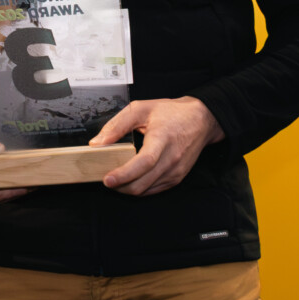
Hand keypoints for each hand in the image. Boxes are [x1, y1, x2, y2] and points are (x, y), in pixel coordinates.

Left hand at [89, 97, 224, 196]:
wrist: (201, 120)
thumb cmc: (171, 112)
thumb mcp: (141, 109)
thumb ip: (117, 125)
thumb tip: (97, 143)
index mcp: (162, 139)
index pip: (144, 162)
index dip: (124, 174)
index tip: (107, 179)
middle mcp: (172, 158)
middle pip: (142, 183)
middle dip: (120, 186)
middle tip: (106, 179)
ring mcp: (176, 171)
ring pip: (146, 190)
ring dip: (127, 189)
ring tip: (116, 179)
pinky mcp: (177, 177)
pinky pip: (154, 190)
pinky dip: (139, 188)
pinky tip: (130, 179)